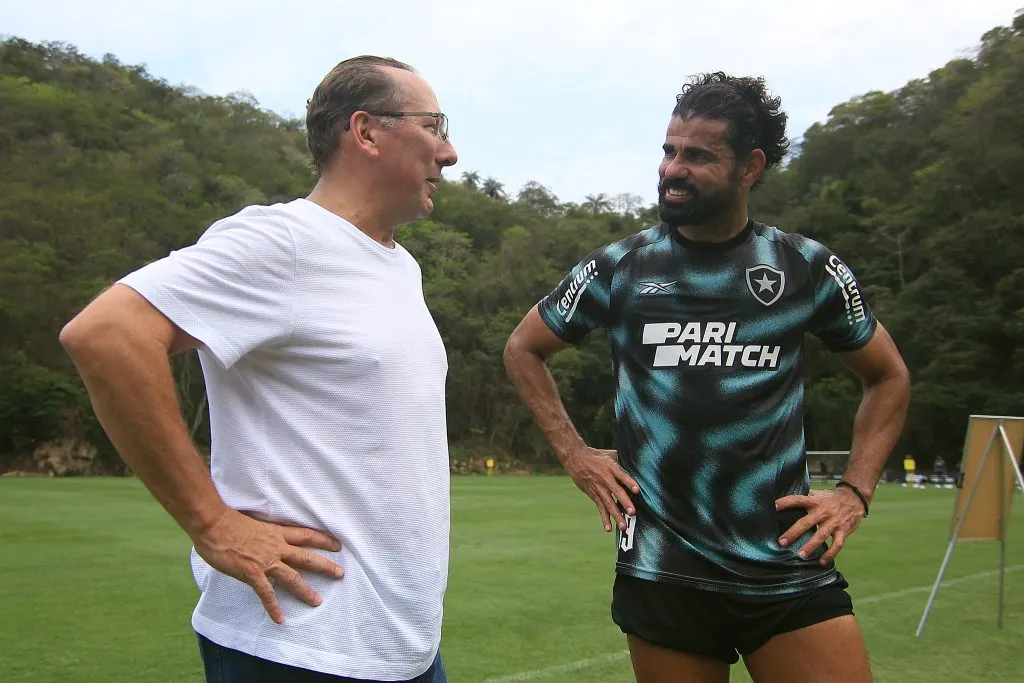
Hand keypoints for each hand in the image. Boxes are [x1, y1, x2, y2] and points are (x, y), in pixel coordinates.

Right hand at [192, 509, 343, 623]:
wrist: (213, 524)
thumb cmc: (227, 521)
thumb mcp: (253, 523)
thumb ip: (261, 534)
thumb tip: (260, 540)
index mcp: (276, 532)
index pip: (305, 535)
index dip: (322, 540)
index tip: (337, 544)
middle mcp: (276, 546)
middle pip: (306, 557)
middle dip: (325, 566)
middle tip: (340, 573)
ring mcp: (265, 561)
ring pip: (292, 577)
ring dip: (305, 591)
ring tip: (317, 601)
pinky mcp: (252, 574)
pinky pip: (266, 594)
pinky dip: (273, 608)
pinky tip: (280, 619)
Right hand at [563, 447, 639, 531]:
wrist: (575, 458)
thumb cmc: (595, 455)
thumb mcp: (609, 454)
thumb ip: (621, 459)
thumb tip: (635, 461)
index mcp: (611, 467)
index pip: (622, 475)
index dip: (629, 482)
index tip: (637, 490)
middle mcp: (605, 479)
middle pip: (616, 492)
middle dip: (624, 503)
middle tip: (632, 513)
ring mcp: (599, 488)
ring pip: (609, 504)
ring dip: (616, 515)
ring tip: (623, 527)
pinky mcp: (593, 495)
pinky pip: (600, 508)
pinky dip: (604, 518)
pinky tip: (609, 528)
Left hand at [775, 488, 865, 564]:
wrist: (855, 498)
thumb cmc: (830, 498)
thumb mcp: (818, 494)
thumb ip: (804, 497)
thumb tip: (783, 498)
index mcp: (815, 501)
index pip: (798, 500)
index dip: (786, 502)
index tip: (774, 507)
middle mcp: (823, 511)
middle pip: (806, 522)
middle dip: (794, 533)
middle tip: (782, 542)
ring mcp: (834, 522)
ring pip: (821, 535)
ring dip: (811, 546)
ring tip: (800, 555)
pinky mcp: (843, 531)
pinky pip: (837, 544)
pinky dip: (830, 554)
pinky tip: (822, 562)